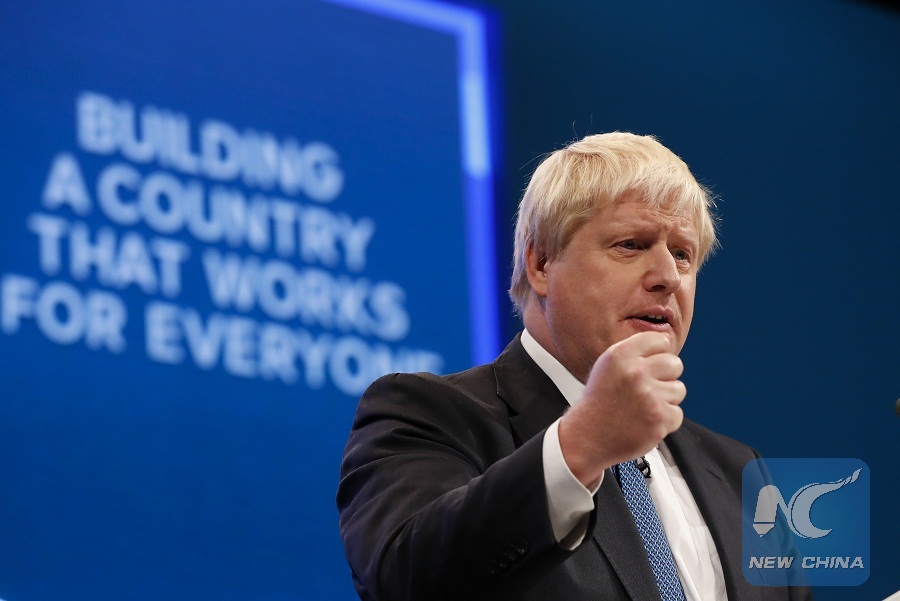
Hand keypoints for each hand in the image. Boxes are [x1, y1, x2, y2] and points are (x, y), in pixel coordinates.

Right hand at [557, 331, 685, 487]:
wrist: (587, 436)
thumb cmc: (600, 401)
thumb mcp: (607, 366)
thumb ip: (635, 352)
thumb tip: (666, 341)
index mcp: (621, 355)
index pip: (659, 340)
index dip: (657, 354)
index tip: (649, 365)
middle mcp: (635, 372)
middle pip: (675, 364)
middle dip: (666, 376)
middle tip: (648, 388)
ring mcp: (648, 396)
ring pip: (679, 389)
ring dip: (666, 400)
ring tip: (643, 407)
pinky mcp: (659, 418)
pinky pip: (677, 413)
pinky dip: (664, 421)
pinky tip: (645, 421)